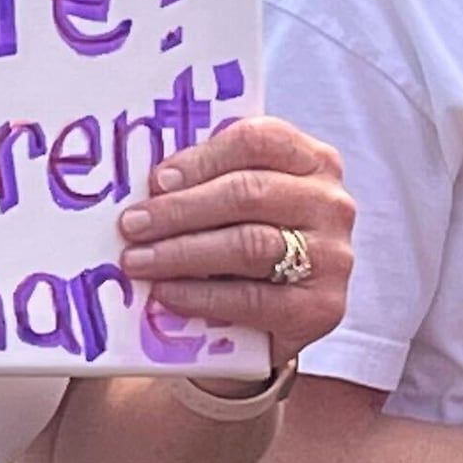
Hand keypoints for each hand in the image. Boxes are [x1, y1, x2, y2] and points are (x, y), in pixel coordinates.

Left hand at [115, 117, 353, 369]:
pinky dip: (201, 296)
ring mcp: (331, 255)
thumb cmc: (248, 243)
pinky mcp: (321, 307)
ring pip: (249, 244)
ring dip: (182, 252)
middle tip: (131, 225)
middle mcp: (330, 203)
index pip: (257, 141)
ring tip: (138, 260)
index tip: (156, 181)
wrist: (280, 320)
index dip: (202, 158)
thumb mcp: (237, 204)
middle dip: (179, 210)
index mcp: (312, 160)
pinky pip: (252, 298)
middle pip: (248, 193)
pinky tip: (166, 293)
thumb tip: (149, 187)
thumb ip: (208, 182)